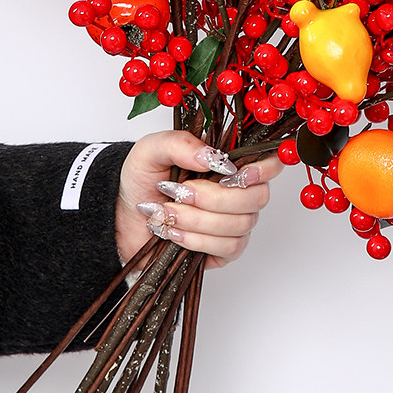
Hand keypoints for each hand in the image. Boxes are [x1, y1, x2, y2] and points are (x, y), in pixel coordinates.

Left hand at [113, 132, 283, 268]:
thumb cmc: (142, 178)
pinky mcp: (222, 249)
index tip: (233, 173)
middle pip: (257, 197)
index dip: (264, 169)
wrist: (120, 215)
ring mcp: (233, 221)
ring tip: (167, 213)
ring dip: (198, 220)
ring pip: (240, 225)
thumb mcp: (153, 149)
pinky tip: (174, 233)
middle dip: (214, 198)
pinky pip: (228, 248)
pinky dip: (198, 241)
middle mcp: (238, 191)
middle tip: (179, 192)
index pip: (271, 163)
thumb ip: (182, 143)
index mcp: (230, 160)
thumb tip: (213, 157)